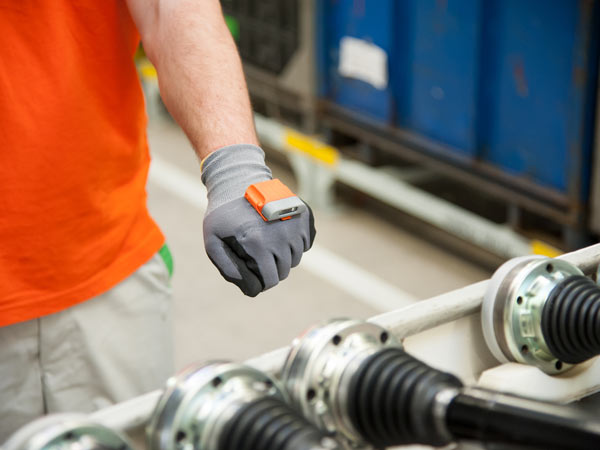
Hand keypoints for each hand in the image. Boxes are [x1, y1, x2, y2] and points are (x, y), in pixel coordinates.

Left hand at [201, 145, 315, 295]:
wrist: (239, 180)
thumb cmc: (224, 213)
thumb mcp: (213, 241)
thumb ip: (228, 268)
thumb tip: (252, 290)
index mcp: (258, 243)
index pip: (271, 279)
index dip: (263, 282)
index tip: (256, 277)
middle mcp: (281, 235)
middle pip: (285, 270)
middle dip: (272, 269)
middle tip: (258, 258)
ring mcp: (294, 223)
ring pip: (296, 258)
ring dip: (284, 257)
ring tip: (268, 245)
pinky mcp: (303, 215)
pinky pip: (305, 243)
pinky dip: (295, 244)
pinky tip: (279, 235)